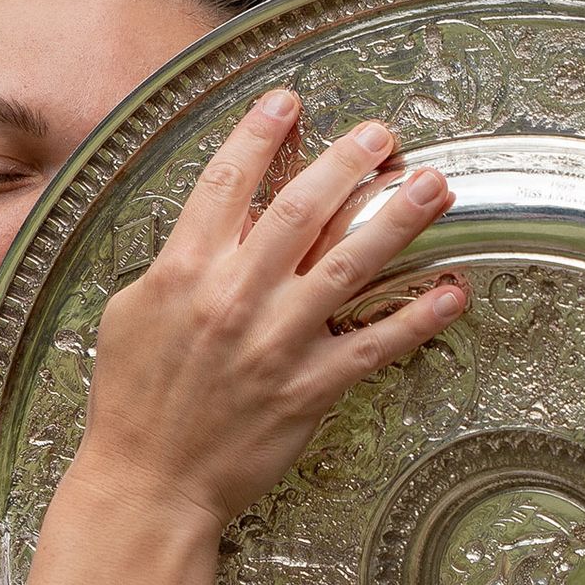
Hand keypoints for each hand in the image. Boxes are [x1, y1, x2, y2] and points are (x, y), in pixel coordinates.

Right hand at [75, 88, 464, 529]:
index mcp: (183, 272)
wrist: (149, 481)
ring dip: (397, 219)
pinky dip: (418, 317)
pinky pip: (375, 344)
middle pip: (302, 208)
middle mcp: (234, 297)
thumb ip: (176, 265)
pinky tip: (451, 291)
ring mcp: (277, 342)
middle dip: (347, 161)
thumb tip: (216, 230)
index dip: (260, 132)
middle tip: (381, 135)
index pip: (228, 182)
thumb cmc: (133, 400)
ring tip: (433, 186)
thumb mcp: (133, 314)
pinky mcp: (309, 387)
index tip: (287, 103)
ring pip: (350, 264)